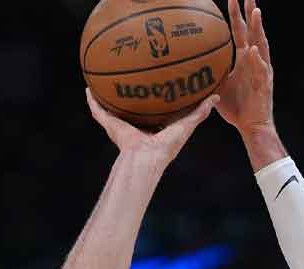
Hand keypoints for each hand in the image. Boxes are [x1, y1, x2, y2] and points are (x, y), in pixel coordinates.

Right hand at [86, 90, 217, 166]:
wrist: (146, 157)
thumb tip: (215, 96)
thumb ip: (199, 112)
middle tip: (129, 76)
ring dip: (108, 96)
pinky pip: (98, 111)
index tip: (154, 83)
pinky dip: (92, 101)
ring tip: (103, 79)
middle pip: (131, 108)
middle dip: (129, 94)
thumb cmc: (167, 145)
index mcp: (152, 128)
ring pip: (112, 108)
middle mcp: (135, 126)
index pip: (152, 110)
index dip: (153, 97)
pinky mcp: (110, 125)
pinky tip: (88, 89)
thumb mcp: (186, 124)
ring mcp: (121, 126)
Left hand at [215, 0, 272, 135]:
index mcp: (243, 58)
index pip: (240, 30)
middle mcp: (254, 60)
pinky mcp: (265, 84)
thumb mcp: (216, 85)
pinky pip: (261, 70)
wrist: (250, 126)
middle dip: (251, 12)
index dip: (236, 14)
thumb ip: (207, 72)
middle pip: (253, 31)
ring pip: (261, 45)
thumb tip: (186, 65)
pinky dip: (258, 60)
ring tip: (255, 12)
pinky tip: (254, 51)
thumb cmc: (235, 107)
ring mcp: (261, 70)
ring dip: (258, 28)